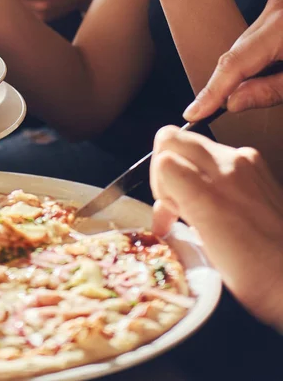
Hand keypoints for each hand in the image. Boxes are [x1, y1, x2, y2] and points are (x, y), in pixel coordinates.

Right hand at [150, 126, 282, 328]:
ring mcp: (246, 163)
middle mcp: (230, 165)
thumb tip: (161, 205)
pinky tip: (216, 206)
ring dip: (185, 171)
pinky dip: (207, 175)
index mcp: (212, 189)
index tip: (168, 210)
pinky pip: (216, 157)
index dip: (156, 184)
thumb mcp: (204, 251)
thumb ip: (176, 212)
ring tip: (196, 208)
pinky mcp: (257, 168)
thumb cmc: (257, 275)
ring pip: (192, 147)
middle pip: (172, 139)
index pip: (162, 157)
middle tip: (175, 201)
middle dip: (164, 167)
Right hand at [184, 0, 282, 120]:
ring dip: (245, 72)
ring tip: (271, 81)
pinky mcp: (277, 13)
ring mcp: (275, 9)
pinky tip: (272, 68)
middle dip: (230, 84)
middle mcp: (274, 12)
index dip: (211, 91)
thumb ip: (269, 91)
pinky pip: (253, 41)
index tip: (194, 112)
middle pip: (235, 56)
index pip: (233, 64)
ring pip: (242, 49)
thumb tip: (230, 103)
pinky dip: (254, 60)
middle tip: (227, 109)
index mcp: (282, 28)